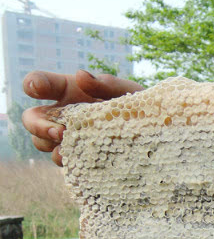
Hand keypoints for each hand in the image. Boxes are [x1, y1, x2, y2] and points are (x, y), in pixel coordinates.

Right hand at [21, 70, 142, 165]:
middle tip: (59, 132)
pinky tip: (81, 162)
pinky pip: (64, 162)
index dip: (33, 84)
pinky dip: (69, 162)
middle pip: (32, 119)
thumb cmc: (138, 107)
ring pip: (43, 143)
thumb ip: (107, 84)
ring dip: (52, 146)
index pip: (41, 83)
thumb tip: (81, 76)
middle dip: (38, 125)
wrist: (155, 135)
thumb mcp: (127, 92)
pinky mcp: (79, 158)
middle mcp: (63, 115)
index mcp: (69, 91)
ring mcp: (69, 137)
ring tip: (70, 148)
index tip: (37, 88)